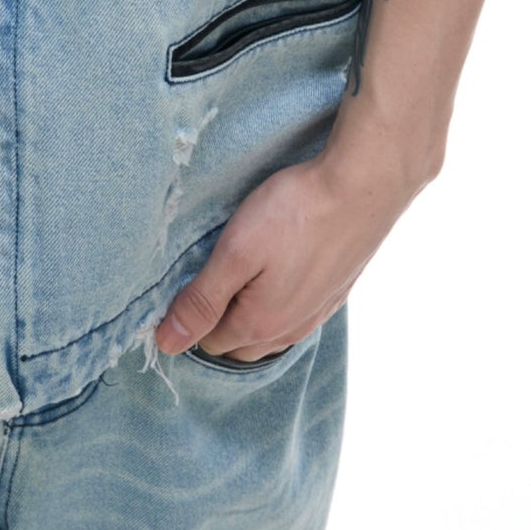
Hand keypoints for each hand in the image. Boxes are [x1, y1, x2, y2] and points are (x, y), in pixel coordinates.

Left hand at [153, 142, 430, 358]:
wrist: (364, 186)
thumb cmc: (294, 211)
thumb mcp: (235, 252)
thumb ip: (201, 301)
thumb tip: (166, 343)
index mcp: (260, 324)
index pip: (208, 341)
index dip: (189, 316)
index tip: (183, 281)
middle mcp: (291, 328)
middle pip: (239, 343)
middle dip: (217, 322)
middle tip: (206, 277)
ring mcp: (317, 312)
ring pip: (270, 333)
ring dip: (248, 316)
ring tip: (237, 277)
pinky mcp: (335, 292)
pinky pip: (296, 315)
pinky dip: (277, 306)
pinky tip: (275, 276)